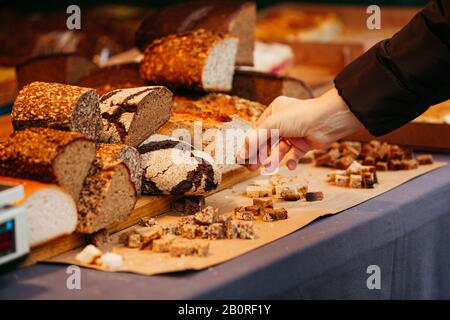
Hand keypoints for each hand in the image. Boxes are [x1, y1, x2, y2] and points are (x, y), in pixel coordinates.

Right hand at [239, 88, 363, 170]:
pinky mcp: (304, 144)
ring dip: (274, 158)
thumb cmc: (300, 116)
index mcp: (275, 111)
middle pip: (267, 141)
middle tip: (252, 168)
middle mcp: (284, 122)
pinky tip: (290, 164)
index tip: (243, 157)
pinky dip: (291, 160)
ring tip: (269, 166)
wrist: (328, 121)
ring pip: (279, 149)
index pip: (257, 130)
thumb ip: (256, 138)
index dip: (250, 144)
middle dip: (260, 155)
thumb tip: (242, 152)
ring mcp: (294, 133)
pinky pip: (293, 155)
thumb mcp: (273, 125)